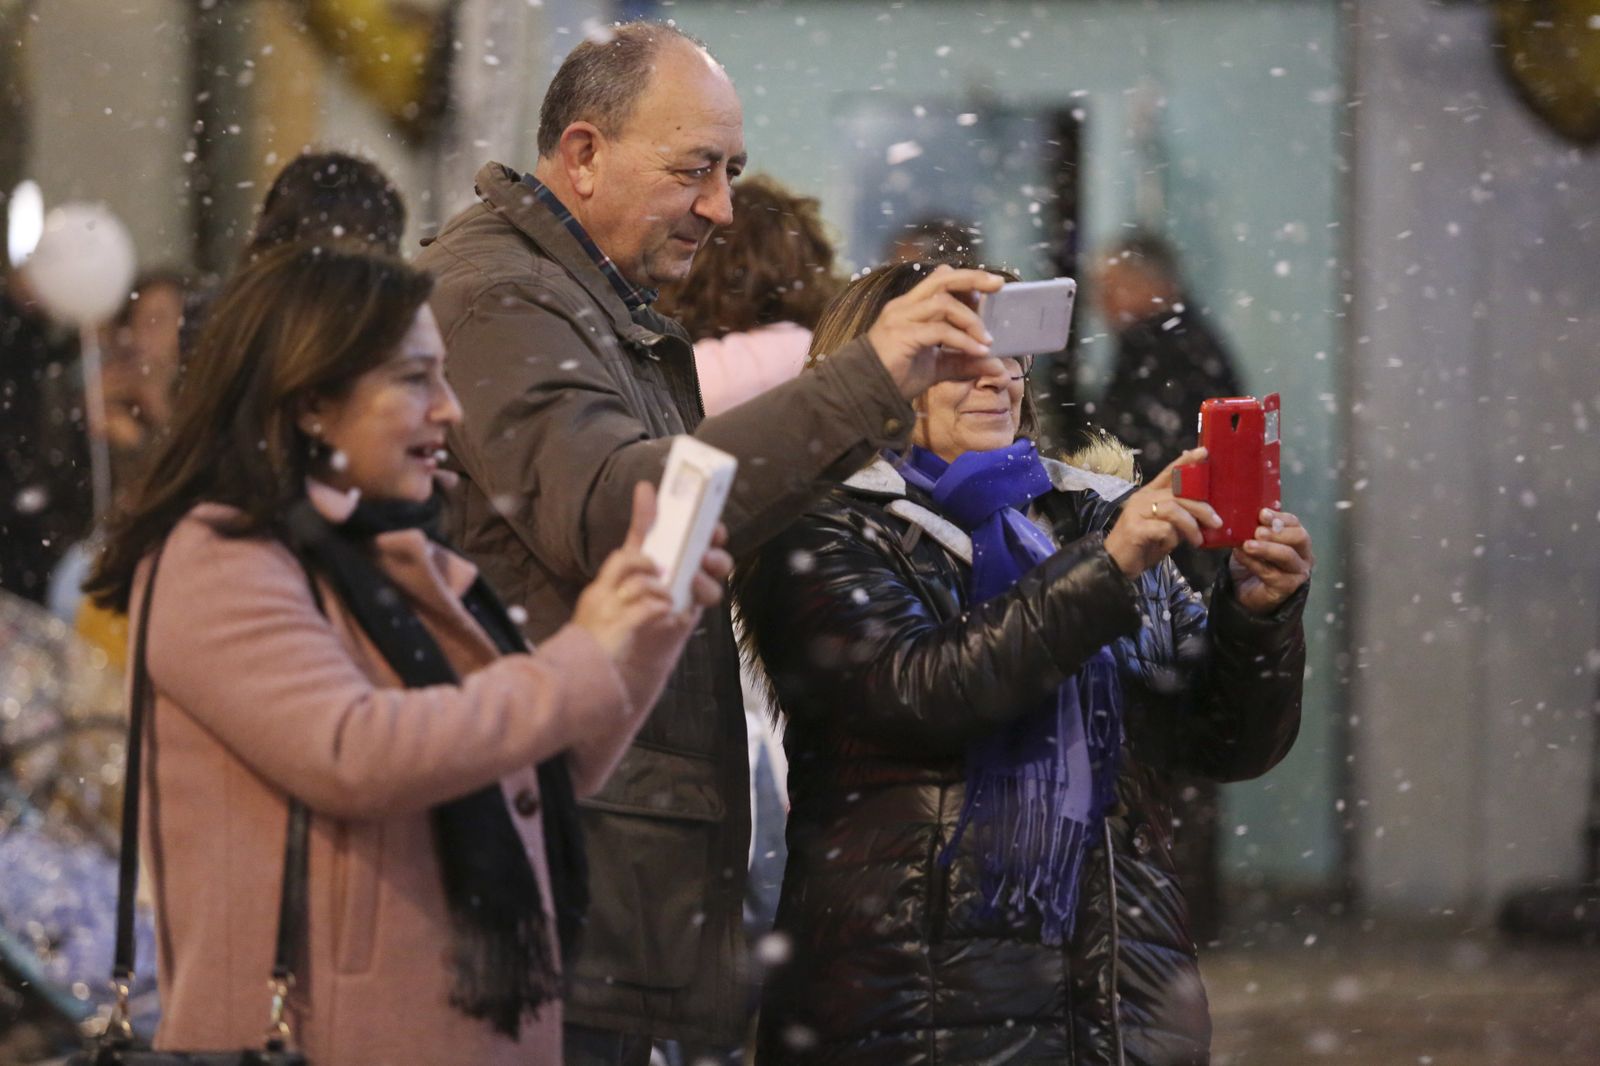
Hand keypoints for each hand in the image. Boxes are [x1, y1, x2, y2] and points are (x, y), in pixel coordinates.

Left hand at [572, 483, 730, 707]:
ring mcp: (690, 600)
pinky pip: (696, 609)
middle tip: (707, 551)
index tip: (714, 525)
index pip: (707, 540)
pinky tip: (675, 595)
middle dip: (718, 556)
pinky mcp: (685, 620)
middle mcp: (692, 577)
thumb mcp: (633, 552)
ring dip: (707, 579)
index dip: (715, 530)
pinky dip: (690, 601)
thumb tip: (645, 487)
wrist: (615, 636)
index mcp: (682, 557)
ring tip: (692, 574)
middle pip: (719, 563)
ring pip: (714, 588)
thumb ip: (644, 523)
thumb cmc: (629, 592)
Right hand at [865, 264, 1005, 398]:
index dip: (965, 281)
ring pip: (943, 303)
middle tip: (997, 285)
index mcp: (911, 307)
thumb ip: (963, 362)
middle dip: (972, 279)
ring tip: (987, 340)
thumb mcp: (937, 367)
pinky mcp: (903, 335)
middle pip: (941, 280)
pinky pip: (940, 331)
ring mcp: (901, 318)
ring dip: (970, 320)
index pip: (939, 280)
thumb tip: (995, 364)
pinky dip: (963, 340)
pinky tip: (977, 351)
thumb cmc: (897, 376)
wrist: (867, 392)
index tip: (989, 290)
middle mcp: (905, 306)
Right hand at [1103, 448, 1221, 577]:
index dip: (1186, 462)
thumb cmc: (1143, 546)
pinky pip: (1164, 529)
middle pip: (1178, 493)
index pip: (1169, 473)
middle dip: (1201, 507)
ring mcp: (1137, 511)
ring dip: (1190, 525)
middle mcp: (1142, 498)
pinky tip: (1168, 546)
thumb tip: (1205, 514)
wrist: (1116, 565)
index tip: (1204, 453)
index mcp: (1150, 494)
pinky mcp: (1135, 528)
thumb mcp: (1166, 529)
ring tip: (1197, 540)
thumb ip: (1181, 517)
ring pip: (1173, 509)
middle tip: (1216, 522)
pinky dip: (1172, 540)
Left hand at [1228, 508, 1313, 614]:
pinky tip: (1241, 555)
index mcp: (1296, 538)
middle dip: (1278, 532)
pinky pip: (1272, 573)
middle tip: (1257, 531)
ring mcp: (1298, 572)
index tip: (1262, 513)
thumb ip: (1255, 527)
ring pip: (1287, 556)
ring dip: (1267, 548)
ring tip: (1248, 544)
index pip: (1294, 522)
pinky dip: (1254, 563)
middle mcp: (1303, 554)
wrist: (1243, 591)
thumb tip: (1253, 512)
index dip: (1279, 517)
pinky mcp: (1287, 587)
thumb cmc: (1251, 561)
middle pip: (1299, 537)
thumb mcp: (1251, 540)